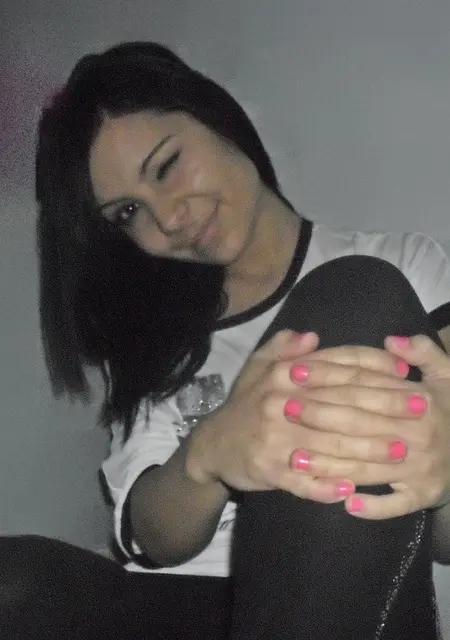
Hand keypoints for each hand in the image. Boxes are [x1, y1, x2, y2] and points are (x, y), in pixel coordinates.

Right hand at [187, 331, 406, 503]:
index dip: (373, 366)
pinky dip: (327, 486)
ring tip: (401, 453)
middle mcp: (280, 402)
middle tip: (421, 411)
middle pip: (342, 404)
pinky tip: (352, 489)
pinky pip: (303, 481)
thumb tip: (312, 337)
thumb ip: (282, 346)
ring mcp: (274, 438)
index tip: (406, 371)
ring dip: (368, 450)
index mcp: (283, 374)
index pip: (336, 367)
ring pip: (329, 444)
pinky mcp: (267, 469)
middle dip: (385, 407)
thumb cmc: (246, 403)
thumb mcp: (257, 366)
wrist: (212, 444)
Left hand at [289, 335, 449, 518]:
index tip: (296, 372)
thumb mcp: (448, 373)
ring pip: (369, 467)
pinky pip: (395, 504)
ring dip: (331, 465)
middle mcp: (419, 434)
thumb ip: (424, 351)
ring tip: (296, 459)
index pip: (365, 387)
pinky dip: (372, 506)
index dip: (328, 377)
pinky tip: (344, 504)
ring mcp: (421, 468)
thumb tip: (391, 340)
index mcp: (420, 400)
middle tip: (287, 410)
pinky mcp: (425, 495)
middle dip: (320, 417)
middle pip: (360, 425)